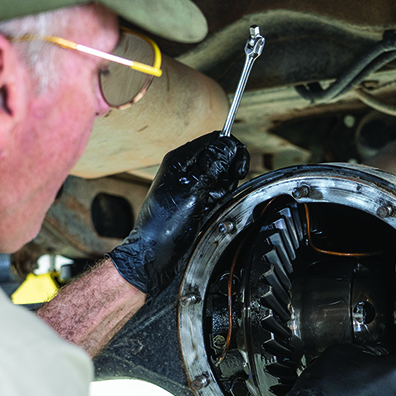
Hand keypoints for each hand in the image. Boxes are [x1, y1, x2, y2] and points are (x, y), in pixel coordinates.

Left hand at [108, 131, 249, 296]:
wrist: (156, 255)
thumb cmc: (164, 226)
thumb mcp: (193, 190)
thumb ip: (213, 165)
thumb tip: (228, 145)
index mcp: (180, 160)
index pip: (214, 140)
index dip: (231, 151)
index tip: (239, 168)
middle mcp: (186, 170)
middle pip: (221, 158)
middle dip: (226, 175)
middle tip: (218, 191)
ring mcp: (192, 185)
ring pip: (222, 177)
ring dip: (222, 191)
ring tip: (208, 205)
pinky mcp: (197, 200)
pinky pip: (218, 194)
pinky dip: (219, 203)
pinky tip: (208, 212)